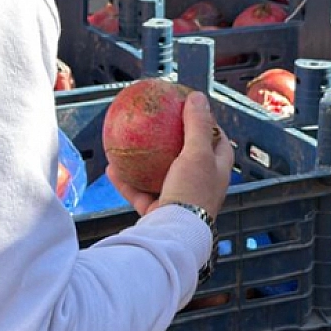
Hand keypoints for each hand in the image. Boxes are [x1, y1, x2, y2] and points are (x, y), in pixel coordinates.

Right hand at [109, 92, 232, 218]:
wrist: (175, 234)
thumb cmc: (192, 191)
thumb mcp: (197, 152)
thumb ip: (197, 125)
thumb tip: (198, 96)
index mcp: (218, 172)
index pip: (219, 142)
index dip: (210, 125)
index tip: (193, 110)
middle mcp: (201, 186)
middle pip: (190, 158)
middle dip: (173, 142)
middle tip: (159, 124)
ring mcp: (179, 200)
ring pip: (159, 175)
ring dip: (145, 161)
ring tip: (130, 145)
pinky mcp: (158, 212)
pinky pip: (139, 192)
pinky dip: (126, 181)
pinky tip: (110, 168)